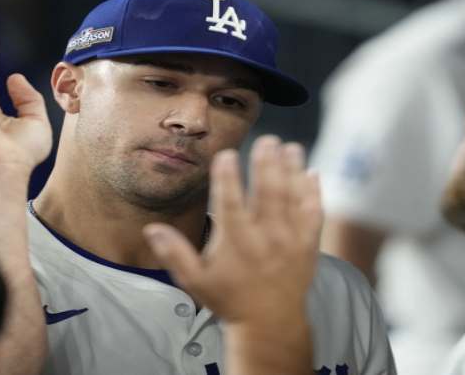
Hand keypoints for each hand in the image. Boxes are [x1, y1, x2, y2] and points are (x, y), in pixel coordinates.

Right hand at [143, 136, 321, 323]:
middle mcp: (265, 238)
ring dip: (291, 171)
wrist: (270, 323)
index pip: (231, 204)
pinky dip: (312, 193)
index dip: (228, 179)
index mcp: (236, 243)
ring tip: (290, 147)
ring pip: (292, 199)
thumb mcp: (195, 280)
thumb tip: (151, 229)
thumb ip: (174, 253)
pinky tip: (311, 172)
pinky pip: (313, 214)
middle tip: (267, 140)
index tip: (226, 155)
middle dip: (267, 165)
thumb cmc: (229, 298)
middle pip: (268, 195)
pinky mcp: (308, 245)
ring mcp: (290, 241)